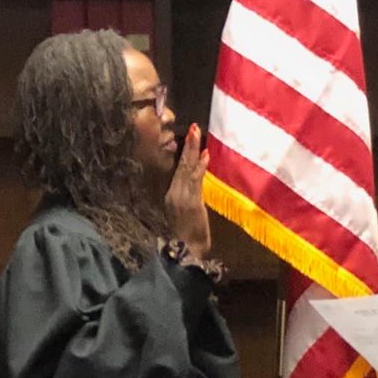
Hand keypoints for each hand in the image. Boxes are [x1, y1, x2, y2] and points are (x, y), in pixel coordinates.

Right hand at [165, 122, 211, 257]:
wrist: (188, 251)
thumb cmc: (191, 234)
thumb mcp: (188, 212)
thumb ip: (191, 195)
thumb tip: (197, 178)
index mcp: (172, 194)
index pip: (177, 168)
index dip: (183, 151)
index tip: (189, 135)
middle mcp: (173, 193)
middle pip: (180, 164)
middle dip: (187, 144)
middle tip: (194, 126)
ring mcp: (181, 197)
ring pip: (186, 168)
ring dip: (192, 150)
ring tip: (197, 133)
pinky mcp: (191, 203)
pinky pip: (195, 181)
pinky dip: (200, 166)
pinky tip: (205, 154)